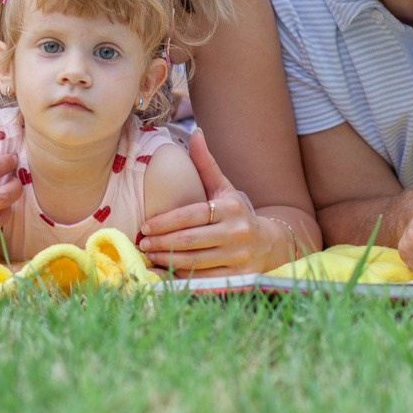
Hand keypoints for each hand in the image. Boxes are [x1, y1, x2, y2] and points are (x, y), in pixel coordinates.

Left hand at [137, 130, 286, 275]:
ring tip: (150, 256)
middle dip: (161, 243)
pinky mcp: (239, 277)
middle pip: (190, 240)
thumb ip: (206, 164)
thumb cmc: (237, 213)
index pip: (191, 215)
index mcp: (230, 208)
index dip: (165, 222)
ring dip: (167, 260)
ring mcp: (239, 257)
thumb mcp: (223, 188)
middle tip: (142, 243)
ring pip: (194, 262)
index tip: (145, 226)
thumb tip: (196, 133)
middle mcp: (237, 233)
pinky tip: (166, 271)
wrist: (270, 243)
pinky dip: (181, 276)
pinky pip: (203, 279)